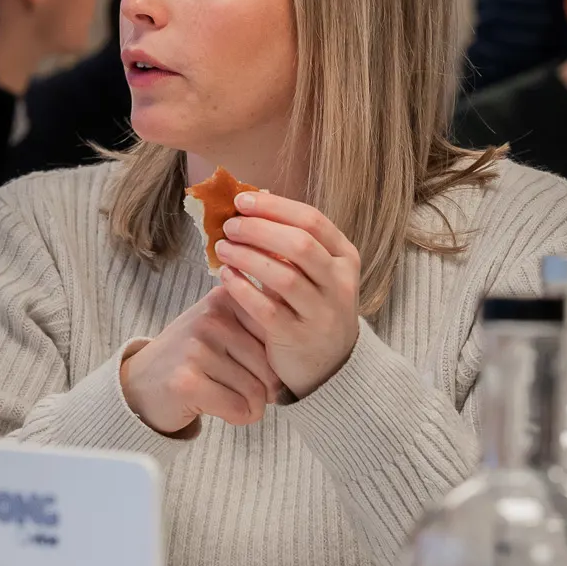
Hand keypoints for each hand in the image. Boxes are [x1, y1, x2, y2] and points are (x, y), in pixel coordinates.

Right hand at [120, 285, 283, 434]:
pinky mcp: (187, 382)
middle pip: (270, 367)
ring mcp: (197, 348)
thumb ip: (258, 325)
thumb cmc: (191, 358)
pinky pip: (239, 409)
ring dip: (251, 406)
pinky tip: (219, 409)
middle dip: (265, 390)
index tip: (256, 368)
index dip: (275, 362)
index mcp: (226, 297)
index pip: (277, 336)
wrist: (140, 384)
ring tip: (228, 398)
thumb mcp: (222, 326)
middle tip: (242, 391)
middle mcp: (211, 317)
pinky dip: (238, 418)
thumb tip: (300, 347)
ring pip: (257, 392)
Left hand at [214, 191, 360, 400]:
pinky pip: (267, 309)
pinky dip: (242, 288)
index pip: (312, 220)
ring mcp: (322, 312)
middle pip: (299, 245)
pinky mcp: (299, 337)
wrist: (332, 364)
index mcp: (345, 257)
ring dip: (247, 257)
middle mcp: (339, 283)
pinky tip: (226, 276)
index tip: (241, 201)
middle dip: (258, 230)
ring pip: (283, 277)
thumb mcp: (316, 272)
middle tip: (229, 226)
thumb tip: (245, 209)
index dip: (274, 206)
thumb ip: (290, 244)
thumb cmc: (313, 306)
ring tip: (222, 248)